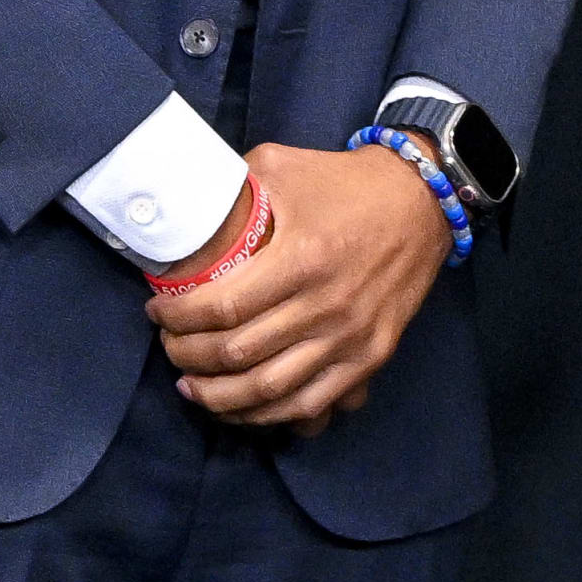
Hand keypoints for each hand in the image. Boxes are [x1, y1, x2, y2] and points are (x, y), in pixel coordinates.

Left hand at [147, 140, 446, 432]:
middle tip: (169, 345)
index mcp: (302, 259)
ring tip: (191, 386)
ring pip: (268, 390)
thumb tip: (185, 203)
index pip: (221, 308)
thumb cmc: (347, 182)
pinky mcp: (371, 356)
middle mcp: (326, 306)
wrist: (424, 199)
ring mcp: (350, 338)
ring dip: (218, 397)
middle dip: (187, 356)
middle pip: (237, 354)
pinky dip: (268, 415)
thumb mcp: (285, 165)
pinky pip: (311, 404)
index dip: (178, 318)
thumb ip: (234, 185)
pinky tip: (241, 408)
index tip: (157, 311)